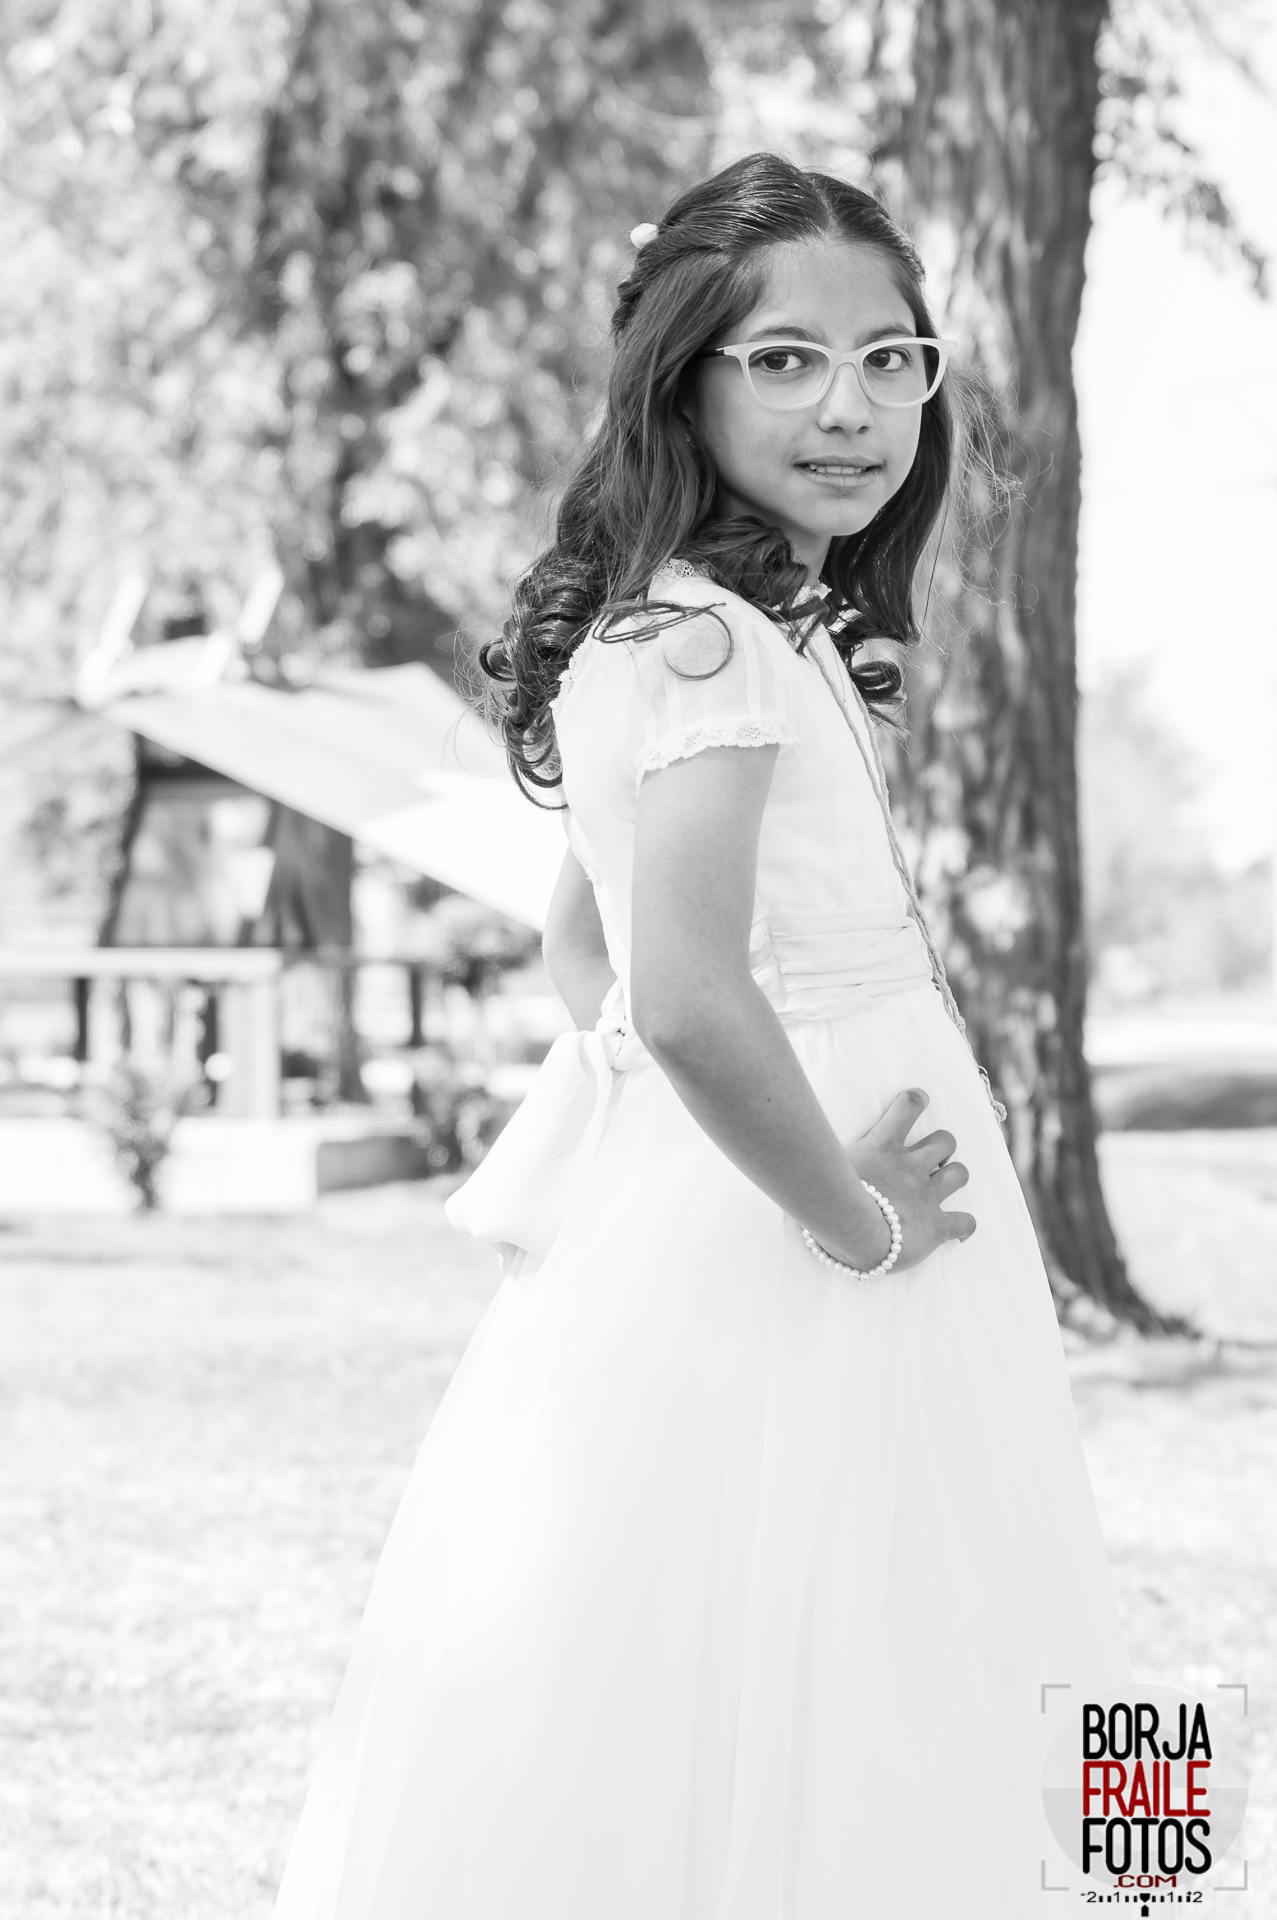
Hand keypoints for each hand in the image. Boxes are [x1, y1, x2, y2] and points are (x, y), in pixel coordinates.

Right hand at [828, 1087, 974, 1272]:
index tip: (920, 1099)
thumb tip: (788, 1131)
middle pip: (944, 1141)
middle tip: (929, 1159)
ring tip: (946, 1182)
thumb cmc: (826, 1196)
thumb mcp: (822, 1159)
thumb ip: (818, 1146)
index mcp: (884, 1147)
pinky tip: (960, 1230)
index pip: (908, 1106)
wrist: (852, 1230)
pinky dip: (965, 1226)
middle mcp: (911, 1166)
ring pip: (960, 1173)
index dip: (916, 1100)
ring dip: (955, 1175)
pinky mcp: (937, 1226)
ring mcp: (927, 1195)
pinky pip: (964, 1222)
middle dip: (941, 1147)